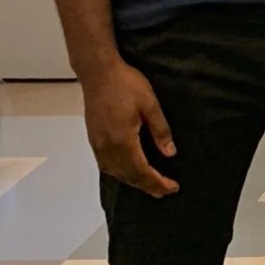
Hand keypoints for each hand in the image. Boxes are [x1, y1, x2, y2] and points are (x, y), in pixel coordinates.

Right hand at [82, 61, 177, 197]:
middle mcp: (107, 147)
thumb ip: (160, 131)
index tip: (171, 188)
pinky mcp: (93, 138)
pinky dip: (118, 173)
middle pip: (128, 175)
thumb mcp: (150, 105)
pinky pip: (106, 164)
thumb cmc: (125, 84)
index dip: (157, 182)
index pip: (142, 170)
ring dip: (133, 182)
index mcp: (122, 141)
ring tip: (149, 186)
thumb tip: (170, 153)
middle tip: (163, 192)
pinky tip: (127, 172)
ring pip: (115, 172)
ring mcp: (98, 144)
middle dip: (147, 186)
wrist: (98, 72)